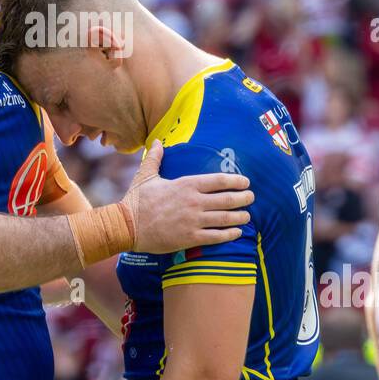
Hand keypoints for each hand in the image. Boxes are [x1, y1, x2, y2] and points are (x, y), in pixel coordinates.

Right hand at [122, 140, 252, 255]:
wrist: (126, 226)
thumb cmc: (136, 200)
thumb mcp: (145, 176)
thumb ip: (155, 158)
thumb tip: (157, 141)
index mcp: (186, 185)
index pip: (218, 180)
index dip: (236, 181)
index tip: (245, 182)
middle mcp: (193, 202)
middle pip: (227, 199)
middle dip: (243, 198)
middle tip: (251, 197)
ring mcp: (193, 221)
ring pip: (225, 218)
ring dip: (240, 217)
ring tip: (247, 215)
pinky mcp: (190, 238)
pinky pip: (216, 237)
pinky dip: (230, 234)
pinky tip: (237, 232)